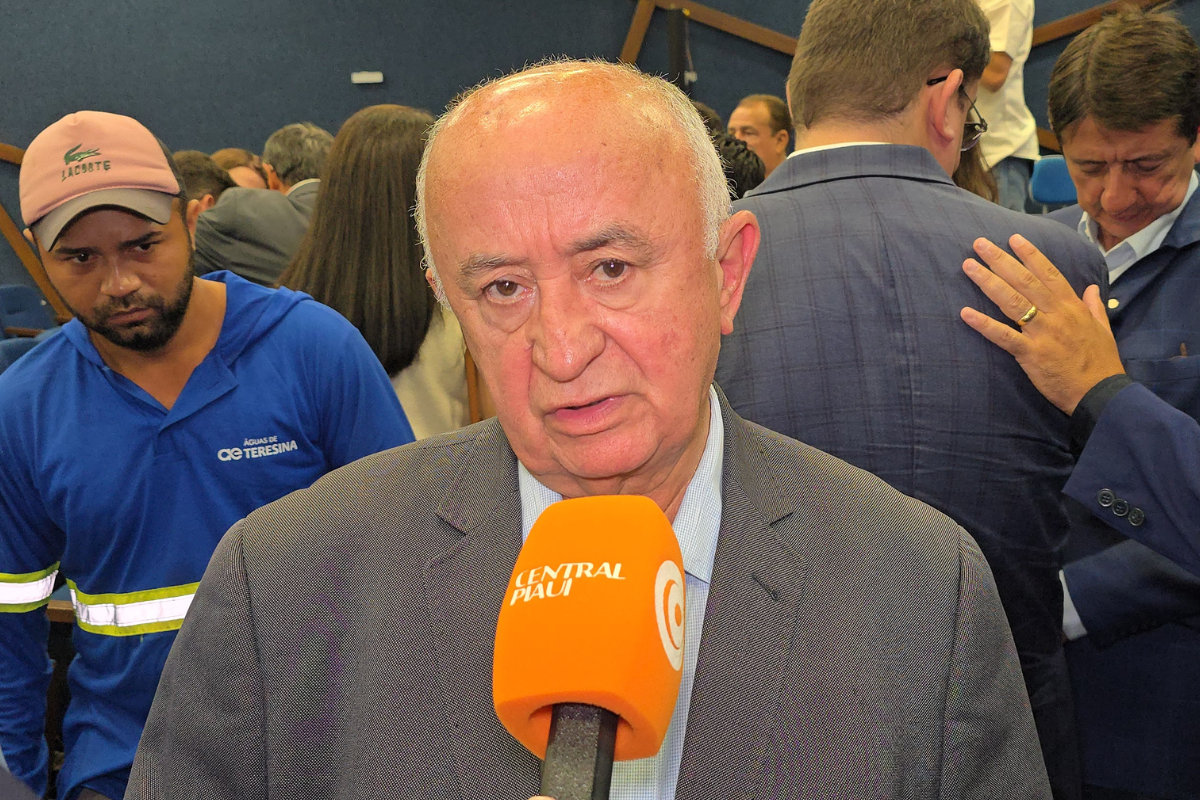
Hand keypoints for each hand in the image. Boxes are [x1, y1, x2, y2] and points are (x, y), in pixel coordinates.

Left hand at [959, 234, 1124, 414]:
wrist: (1102, 393)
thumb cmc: (1101, 362)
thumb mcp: (1103, 329)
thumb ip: (1094, 306)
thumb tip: (1092, 288)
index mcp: (1072, 307)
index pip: (1049, 273)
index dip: (1030, 255)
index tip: (1013, 238)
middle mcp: (1056, 315)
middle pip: (1024, 281)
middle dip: (1000, 260)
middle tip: (979, 244)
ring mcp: (1043, 333)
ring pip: (1012, 301)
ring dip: (988, 282)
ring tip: (969, 266)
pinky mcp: (1031, 354)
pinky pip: (1004, 336)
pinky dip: (984, 325)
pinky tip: (965, 313)